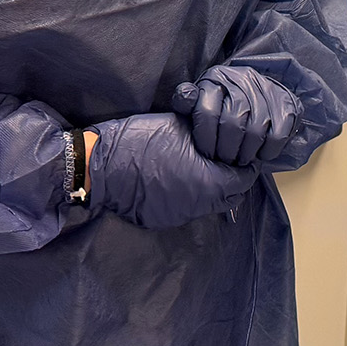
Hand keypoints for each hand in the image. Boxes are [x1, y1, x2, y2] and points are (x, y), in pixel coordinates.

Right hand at [87, 114, 256, 228]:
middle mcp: (200, 204)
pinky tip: (177, 177)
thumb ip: (209, 134)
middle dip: (232, 178)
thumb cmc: (140, 142)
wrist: (100, 166)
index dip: (246, 163)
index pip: (245, 179)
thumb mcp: (180, 126)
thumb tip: (222, 136)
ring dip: (211, 187)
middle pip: (231, 195)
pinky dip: (189, 194)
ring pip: (209, 203)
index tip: (241, 152)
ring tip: (200, 166)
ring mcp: (181, 215)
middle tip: (224, 159)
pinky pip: (187, 208)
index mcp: (209, 182)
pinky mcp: (164, 219)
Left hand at [172, 66, 300, 167]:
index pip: (207, 112)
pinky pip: (278, 133)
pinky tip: (261, 154)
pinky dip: (269, 150)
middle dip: (228, 149)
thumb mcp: (198, 101)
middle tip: (226, 160)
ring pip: (256, 129)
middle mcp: (241, 78)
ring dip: (248, 152)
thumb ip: (186, 102)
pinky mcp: (287, 102)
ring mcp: (266, 88)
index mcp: (216, 78)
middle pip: (233, 122)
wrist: (260, 94)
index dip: (206, 140)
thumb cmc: (222, 105)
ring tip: (242, 159)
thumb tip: (186, 96)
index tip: (208, 154)